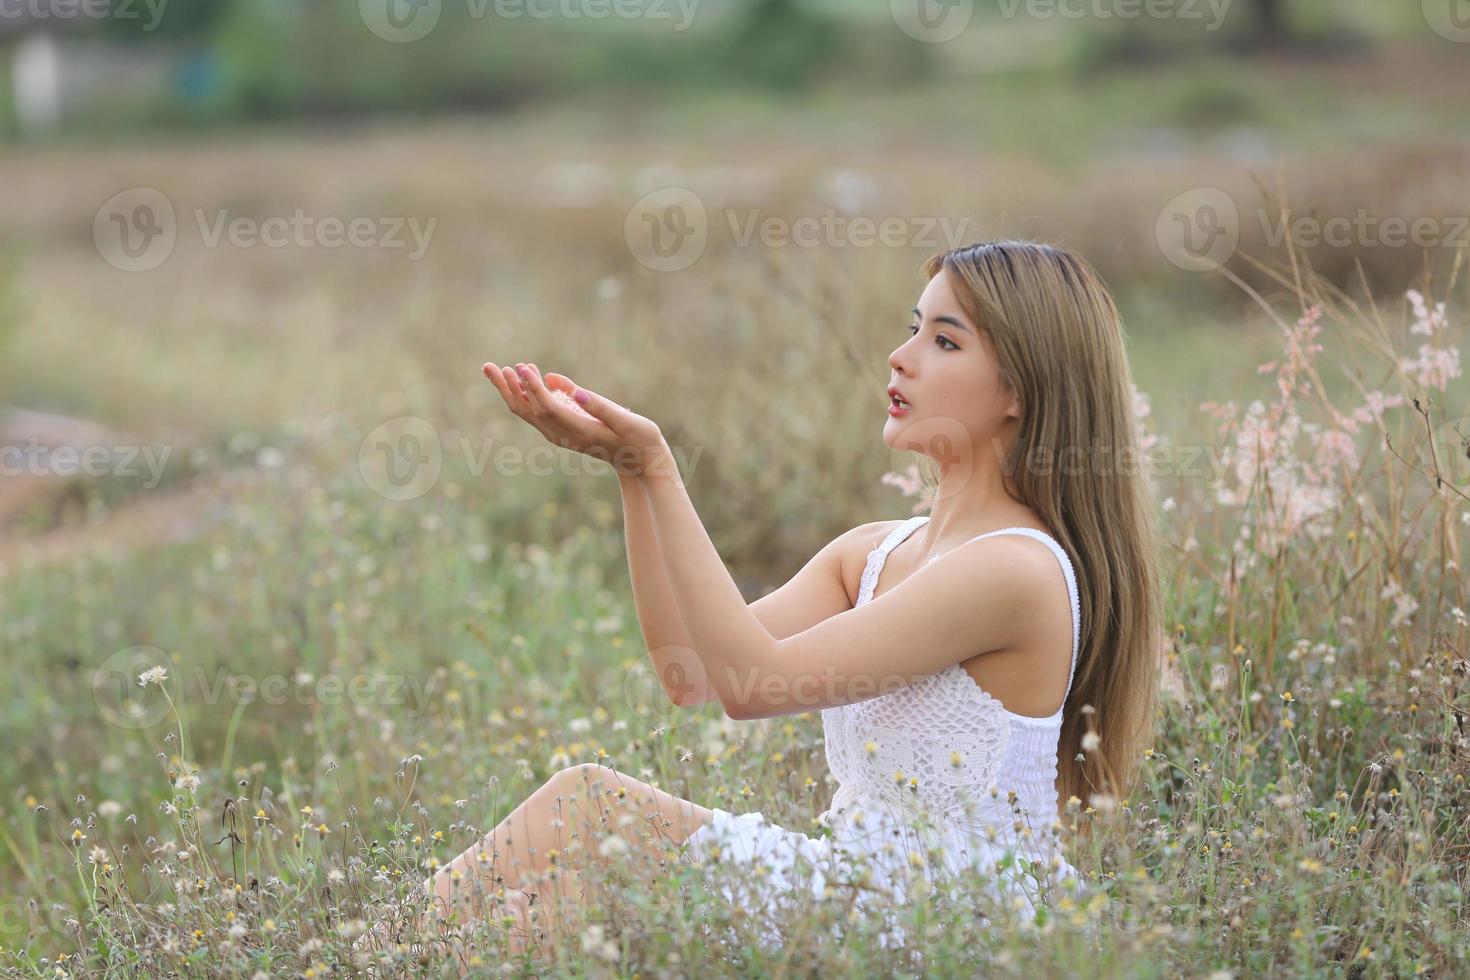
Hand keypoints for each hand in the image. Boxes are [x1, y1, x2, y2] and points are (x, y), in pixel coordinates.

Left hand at [481, 361, 672, 478]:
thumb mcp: (626, 420)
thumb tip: (576, 392)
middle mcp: (565, 435)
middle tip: (489, 366)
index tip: (521, 367)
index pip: (548, 408)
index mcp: (580, 431)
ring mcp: (562, 436)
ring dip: (511, 391)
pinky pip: (537, 414)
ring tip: (498, 369)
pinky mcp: (563, 432)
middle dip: (508, 388)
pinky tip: (525, 378)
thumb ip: (600, 406)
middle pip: (528, 411)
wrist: (641, 461)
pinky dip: (526, 396)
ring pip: (529, 413)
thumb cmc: (639, 438)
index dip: (532, 388)